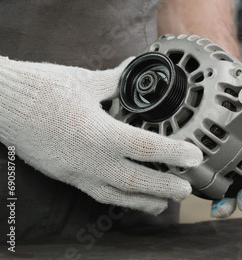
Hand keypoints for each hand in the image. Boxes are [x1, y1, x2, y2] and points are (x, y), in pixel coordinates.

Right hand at [0, 57, 202, 214]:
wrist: (1, 106)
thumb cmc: (40, 90)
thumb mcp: (84, 81)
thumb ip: (116, 80)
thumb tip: (136, 68)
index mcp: (98, 133)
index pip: (146, 148)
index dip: (174, 154)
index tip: (194, 157)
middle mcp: (90, 159)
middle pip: (136, 181)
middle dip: (165, 187)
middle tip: (187, 189)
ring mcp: (76, 172)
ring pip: (116, 195)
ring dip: (144, 201)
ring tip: (165, 203)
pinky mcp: (66, 176)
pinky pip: (97, 194)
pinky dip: (119, 200)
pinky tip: (130, 198)